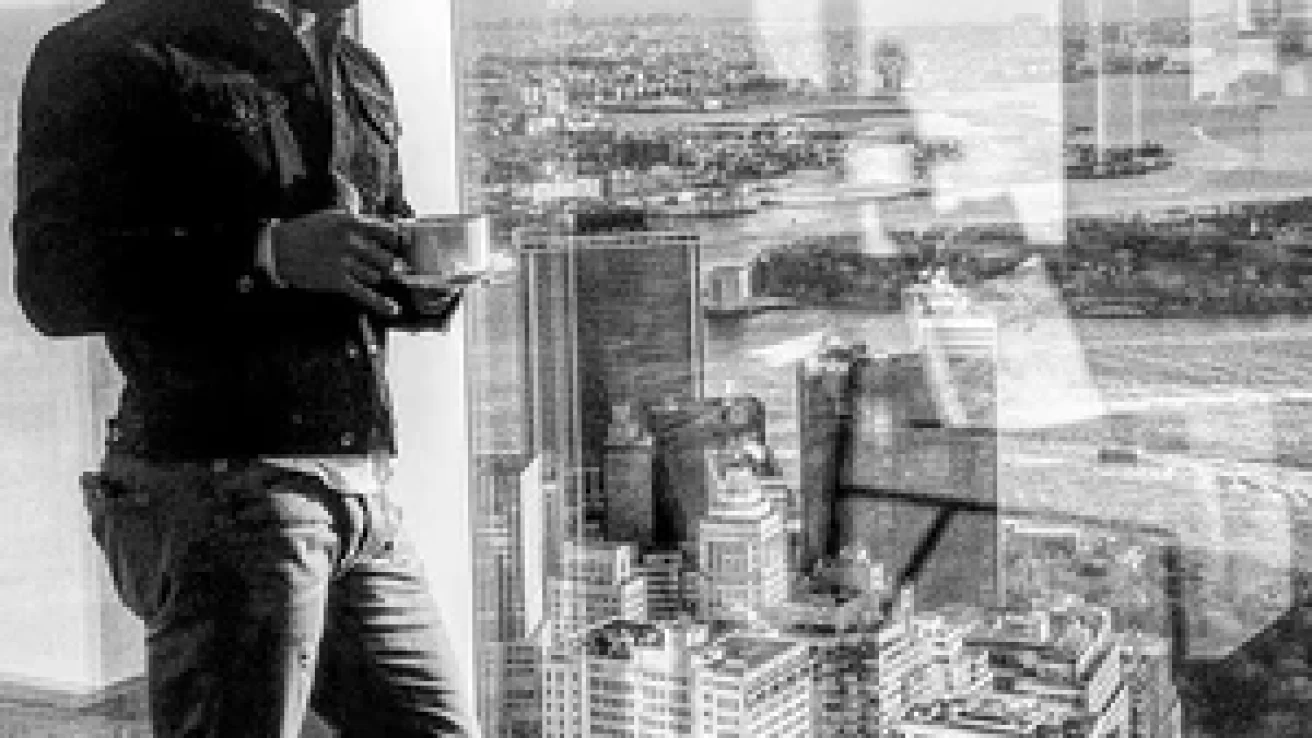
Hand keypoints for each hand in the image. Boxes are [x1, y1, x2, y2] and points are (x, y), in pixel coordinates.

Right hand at [270, 210, 406, 315]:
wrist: (279, 249)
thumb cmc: (308, 232)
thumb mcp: (333, 216)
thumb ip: (358, 217)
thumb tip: (384, 222)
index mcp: (351, 222)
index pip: (387, 232)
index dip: (398, 242)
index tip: (404, 246)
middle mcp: (350, 241)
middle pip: (386, 258)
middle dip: (389, 265)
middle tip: (391, 267)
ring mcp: (344, 262)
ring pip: (376, 276)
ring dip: (374, 277)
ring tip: (363, 273)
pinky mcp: (337, 281)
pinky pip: (365, 294)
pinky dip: (381, 303)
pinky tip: (394, 310)